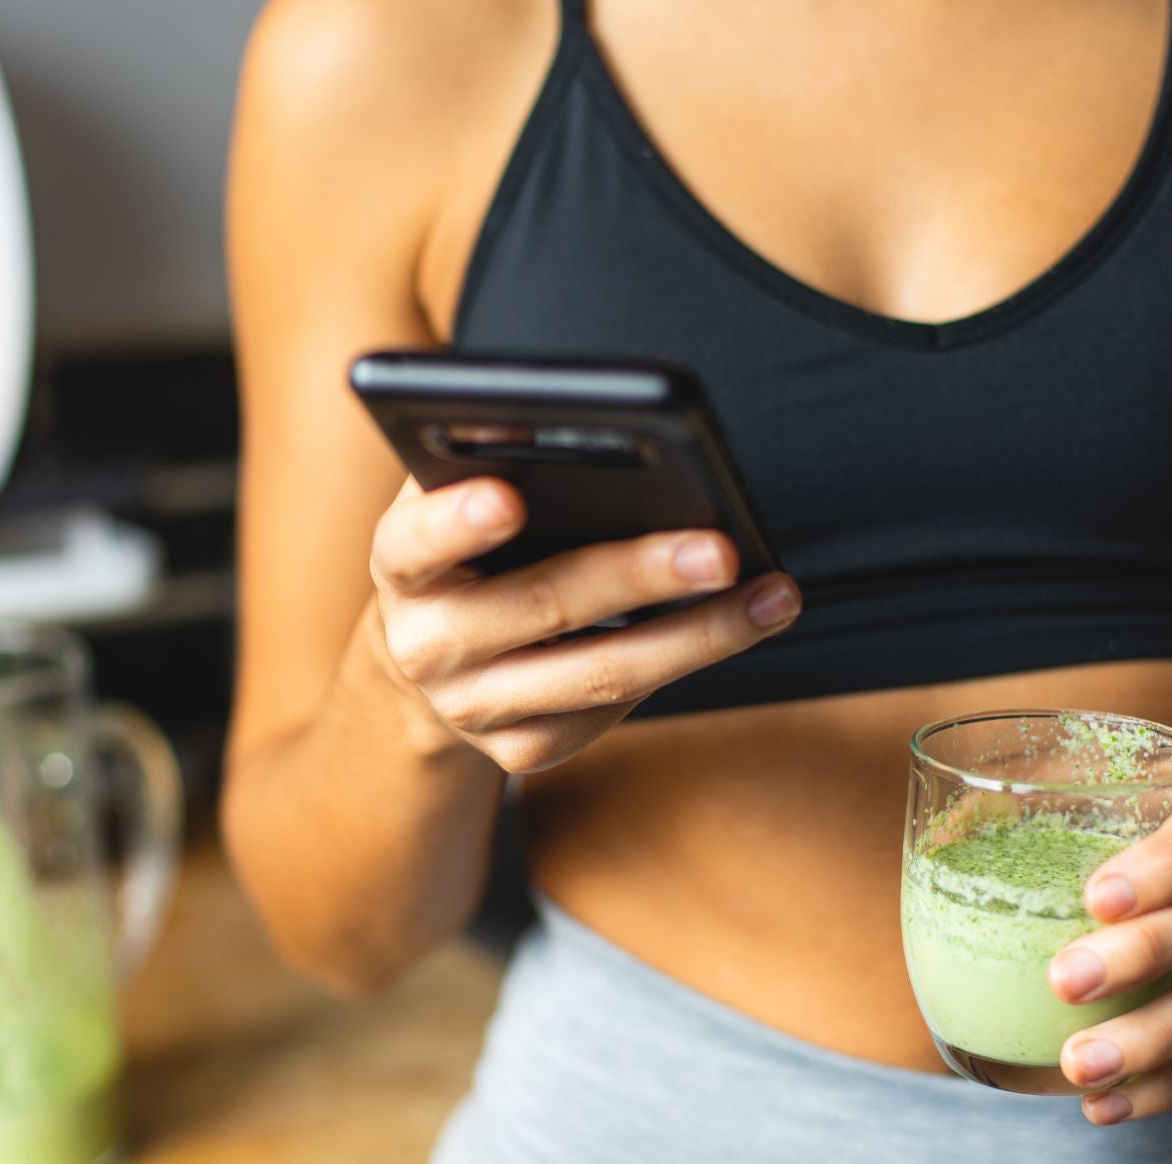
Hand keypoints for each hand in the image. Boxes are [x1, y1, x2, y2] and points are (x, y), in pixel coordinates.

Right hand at [366, 476, 800, 772]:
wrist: (426, 664)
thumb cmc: (461, 552)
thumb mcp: (448, 503)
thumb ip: (483, 460)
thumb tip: (557, 418)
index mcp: (399, 567)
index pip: (413, 543)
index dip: (455, 522)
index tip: (508, 498)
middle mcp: (425, 646)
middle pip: (541, 609)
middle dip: (637, 576)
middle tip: (720, 549)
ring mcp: (473, 709)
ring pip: (600, 676)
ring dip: (697, 636)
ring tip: (772, 596)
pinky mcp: (521, 752)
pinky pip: (613, 711)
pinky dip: (680, 665)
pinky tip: (735, 629)